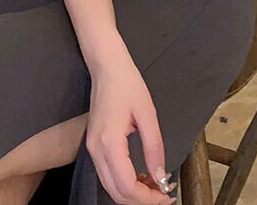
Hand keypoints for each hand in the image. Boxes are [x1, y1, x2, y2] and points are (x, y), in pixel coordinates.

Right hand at [87, 44, 175, 204]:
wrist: (107, 66)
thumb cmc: (127, 83)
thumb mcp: (148, 114)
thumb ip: (154, 148)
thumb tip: (160, 176)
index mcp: (109, 142)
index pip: (126, 185)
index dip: (147, 198)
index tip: (166, 197)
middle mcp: (95, 150)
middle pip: (115, 192)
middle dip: (140, 200)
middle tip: (163, 196)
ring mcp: (91, 148)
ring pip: (109, 186)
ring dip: (131, 193)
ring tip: (154, 187)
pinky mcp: (93, 145)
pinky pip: (107, 174)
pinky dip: (123, 182)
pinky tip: (140, 176)